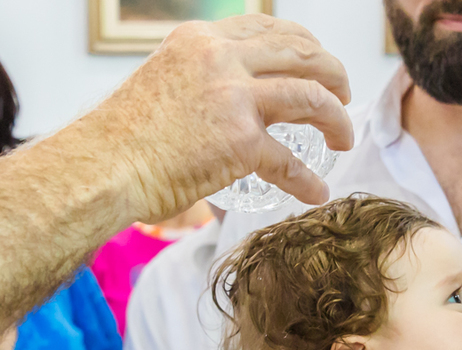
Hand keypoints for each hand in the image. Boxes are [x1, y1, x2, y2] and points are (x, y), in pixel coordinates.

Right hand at [86, 15, 354, 222]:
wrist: (101, 166)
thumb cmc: (127, 136)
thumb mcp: (168, 81)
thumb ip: (206, 79)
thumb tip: (242, 97)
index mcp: (202, 40)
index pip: (269, 28)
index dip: (306, 45)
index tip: (319, 67)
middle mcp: (220, 58)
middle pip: (303, 53)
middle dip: (334, 74)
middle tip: (345, 97)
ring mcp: (233, 98)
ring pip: (313, 97)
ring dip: (338, 119)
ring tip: (344, 140)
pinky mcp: (241, 142)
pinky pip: (291, 163)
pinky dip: (308, 182)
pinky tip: (317, 194)